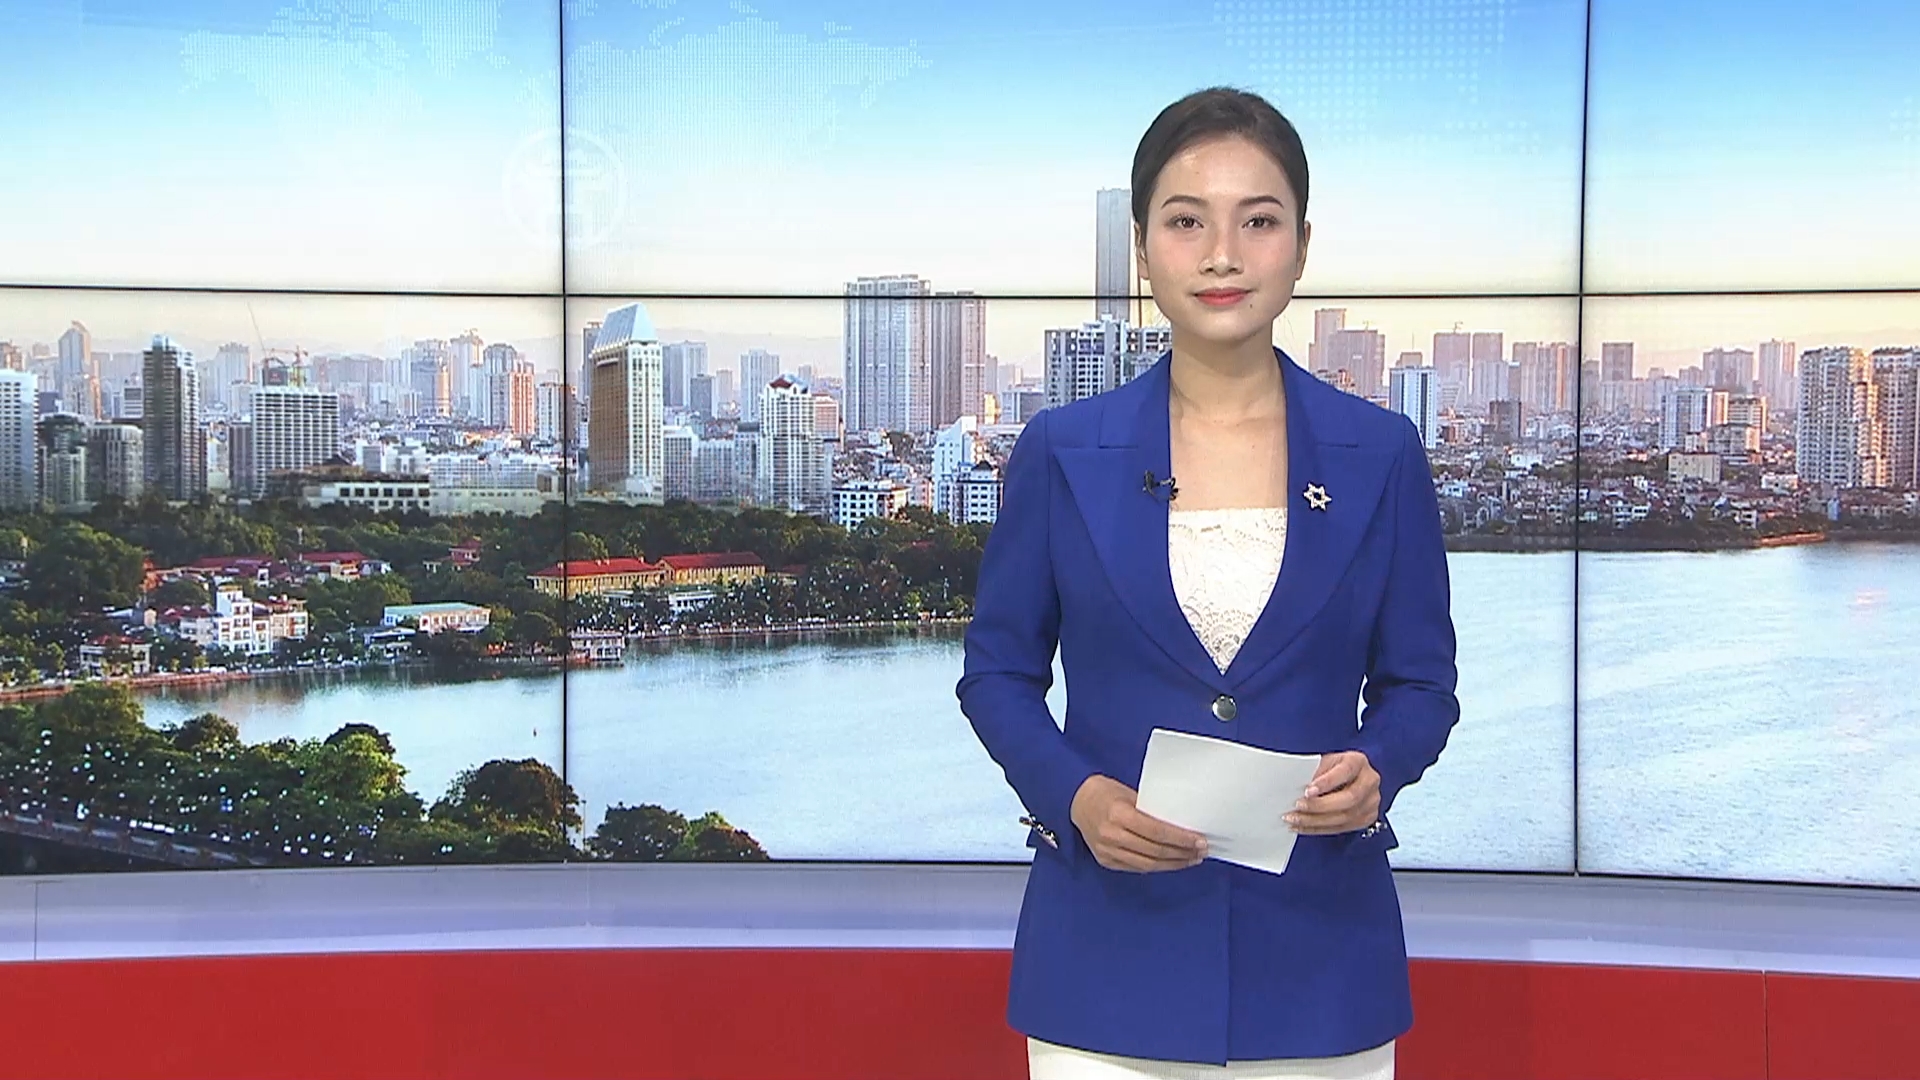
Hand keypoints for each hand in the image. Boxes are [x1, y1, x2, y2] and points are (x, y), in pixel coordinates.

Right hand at [1069, 774, 1208, 872]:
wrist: (1076, 801)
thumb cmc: (1105, 792)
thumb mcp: (1129, 794)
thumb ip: (1151, 811)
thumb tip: (1181, 825)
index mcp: (1118, 814)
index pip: (1157, 832)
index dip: (1181, 839)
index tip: (1200, 841)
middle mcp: (1112, 835)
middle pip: (1155, 851)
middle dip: (1182, 854)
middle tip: (1200, 852)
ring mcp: (1107, 851)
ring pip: (1148, 864)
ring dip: (1173, 864)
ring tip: (1190, 860)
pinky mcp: (1106, 861)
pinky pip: (1136, 868)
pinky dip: (1156, 866)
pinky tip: (1170, 862)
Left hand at [1285, 751, 1380, 834]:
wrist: (1347, 778)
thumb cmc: (1332, 767)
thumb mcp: (1323, 762)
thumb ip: (1315, 772)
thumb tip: (1296, 786)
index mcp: (1358, 761)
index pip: (1345, 771)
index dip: (1327, 782)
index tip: (1308, 790)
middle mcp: (1370, 782)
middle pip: (1349, 798)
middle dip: (1320, 805)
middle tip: (1297, 806)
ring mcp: (1371, 802)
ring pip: (1345, 817)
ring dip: (1316, 820)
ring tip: (1294, 819)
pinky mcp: (1366, 819)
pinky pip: (1341, 828)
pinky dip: (1318, 829)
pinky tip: (1301, 827)